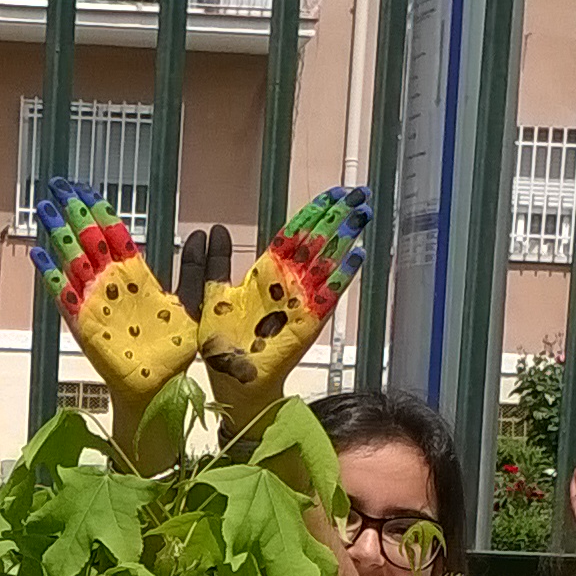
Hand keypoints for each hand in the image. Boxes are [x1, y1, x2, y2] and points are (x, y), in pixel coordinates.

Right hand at [30, 177, 197, 414]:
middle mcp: (113, 286)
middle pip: (90, 240)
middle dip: (74, 212)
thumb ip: (199, 271)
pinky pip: (64, 296)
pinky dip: (51, 275)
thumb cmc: (175, 350)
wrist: (159, 388)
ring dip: (59, 234)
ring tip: (45, 208)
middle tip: (59, 185)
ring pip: (74, 261)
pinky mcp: (85, 324)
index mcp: (137, 277)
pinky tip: (38, 253)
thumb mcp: (194, 303)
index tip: (86, 188)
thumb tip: (206, 233)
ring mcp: (96, 303)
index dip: (101, 211)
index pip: (115, 234)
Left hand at [178, 187, 372, 434]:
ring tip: (363, 215)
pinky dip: (342, 276)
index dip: (313, 214)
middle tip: (360, 193)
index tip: (332, 193)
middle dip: (338, 218)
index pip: (294, 236)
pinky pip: (327, 297)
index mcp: (265, 276)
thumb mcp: (212, 295)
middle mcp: (287, 285)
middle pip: (317, 243)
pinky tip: (357, 255)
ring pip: (326, 263)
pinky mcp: (305, 324)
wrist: (231, 383)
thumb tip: (215, 229)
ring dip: (345, 239)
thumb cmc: (222, 345)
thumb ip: (213, 264)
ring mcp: (299, 303)